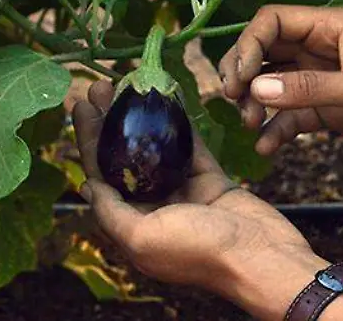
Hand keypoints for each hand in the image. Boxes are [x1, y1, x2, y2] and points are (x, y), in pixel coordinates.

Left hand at [72, 80, 318, 294]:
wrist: (263, 259)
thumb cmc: (200, 253)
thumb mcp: (142, 238)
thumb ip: (111, 212)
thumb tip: (86, 185)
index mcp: (133, 226)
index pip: (101, 175)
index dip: (88, 140)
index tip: (80, 105)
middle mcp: (154, 208)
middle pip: (124, 157)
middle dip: (109, 121)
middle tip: (100, 85)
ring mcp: (183, 192)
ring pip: (155, 147)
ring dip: (141, 117)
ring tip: (126, 84)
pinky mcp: (210, 180)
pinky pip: (189, 146)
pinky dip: (178, 121)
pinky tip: (168, 96)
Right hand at [219, 5, 342, 157]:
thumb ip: (310, 88)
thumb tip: (257, 90)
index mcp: (331, 26)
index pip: (272, 22)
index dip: (248, 46)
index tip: (239, 79)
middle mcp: (322, 47)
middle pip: (265, 52)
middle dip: (244, 74)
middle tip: (231, 101)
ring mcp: (325, 79)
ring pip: (274, 85)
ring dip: (257, 103)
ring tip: (251, 125)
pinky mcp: (333, 110)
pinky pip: (293, 115)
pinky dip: (277, 129)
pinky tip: (267, 146)